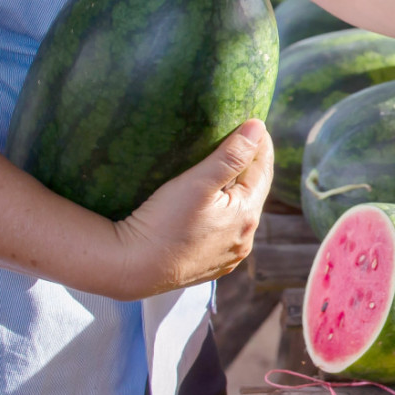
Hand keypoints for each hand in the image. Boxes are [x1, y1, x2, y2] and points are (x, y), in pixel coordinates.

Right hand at [110, 119, 273, 299]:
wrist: (131, 269)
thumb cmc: (162, 222)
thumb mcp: (198, 182)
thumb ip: (230, 155)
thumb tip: (257, 128)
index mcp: (247, 216)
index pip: (263, 171)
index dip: (261, 146)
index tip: (256, 126)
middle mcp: (244, 239)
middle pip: (253, 193)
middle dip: (250, 168)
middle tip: (244, 142)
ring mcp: (228, 256)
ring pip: (238, 215)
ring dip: (237, 193)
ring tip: (227, 171)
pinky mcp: (210, 266)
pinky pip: (224, 234)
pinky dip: (224, 216)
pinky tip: (213, 208)